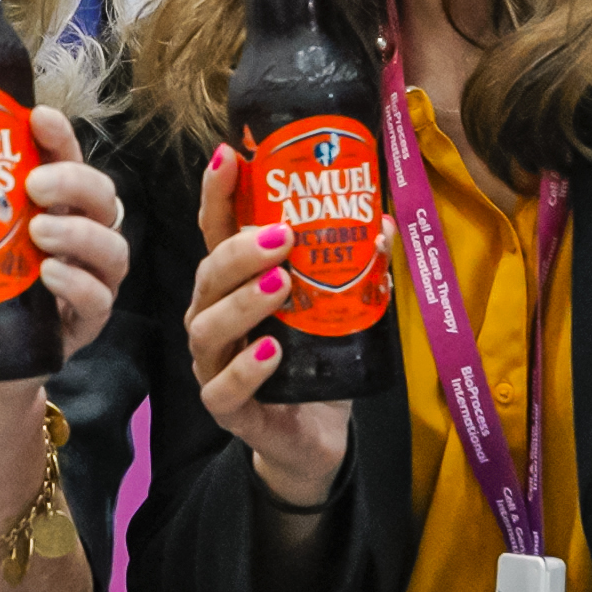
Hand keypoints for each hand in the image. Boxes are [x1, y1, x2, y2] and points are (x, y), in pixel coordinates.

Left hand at [0, 103, 127, 360]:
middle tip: (34, 184)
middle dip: (73, 181)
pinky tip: (49, 275)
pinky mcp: (88, 323)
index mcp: (51, 208)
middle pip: (102, 196)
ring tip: (39, 231)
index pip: (66, 160)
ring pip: (113, 246)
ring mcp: (91, 280)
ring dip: (79, 232)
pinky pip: (100, 299)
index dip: (59, 135)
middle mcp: (80, 237)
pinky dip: (78, 283)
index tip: (38, 117)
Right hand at [181, 141, 353, 507]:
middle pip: (208, 275)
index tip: (229, 155)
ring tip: (282, 284)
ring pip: (208, 327)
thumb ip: (355, 267)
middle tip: (282, 235)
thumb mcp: (336, 306)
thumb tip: (382, 224)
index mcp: (234, 284)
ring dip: (244, 301)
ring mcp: (214, 363)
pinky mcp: (227, 408)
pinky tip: (272, 350)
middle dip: (241, 251)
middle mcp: (214, 317)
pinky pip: (223, 389)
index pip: (216, 231)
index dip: (217, 192)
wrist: (313, 436)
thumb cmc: (315, 360)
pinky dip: (246, 368)